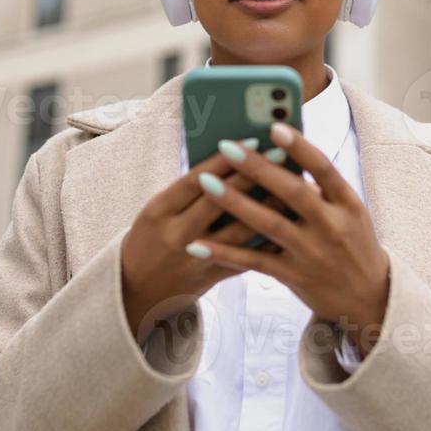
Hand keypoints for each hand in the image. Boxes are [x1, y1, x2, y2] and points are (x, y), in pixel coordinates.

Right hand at [119, 139, 292, 340]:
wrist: (136, 289)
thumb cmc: (150, 238)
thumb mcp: (157, 211)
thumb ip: (188, 191)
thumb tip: (233, 160)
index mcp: (158, 211)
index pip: (194, 179)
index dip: (225, 160)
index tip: (252, 141)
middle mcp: (175, 235)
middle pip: (219, 202)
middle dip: (253, 176)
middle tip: (282, 155)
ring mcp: (194, 260)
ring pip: (239, 232)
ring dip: (269, 208)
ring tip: (294, 187)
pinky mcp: (211, 278)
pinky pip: (244, 258)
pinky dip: (267, 240)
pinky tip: (288, 222)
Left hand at [185, 122, 389, 357]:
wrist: (368, 296)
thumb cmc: (353, 243)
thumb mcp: (350, 212)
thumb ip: (321, 188)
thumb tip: (278, 157)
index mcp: (349, 203)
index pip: (323, 168)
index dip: (299, 147)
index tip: (274, 126)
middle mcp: (332, 226)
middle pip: (292, 192)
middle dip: (257, 168)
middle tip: (227, 146)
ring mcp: (312, 253)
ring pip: (269, 224)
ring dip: (235, 202)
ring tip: (206, 183)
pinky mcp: (294, 276)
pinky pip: (255, 261)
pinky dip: (226, 252)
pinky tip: (199, 243)